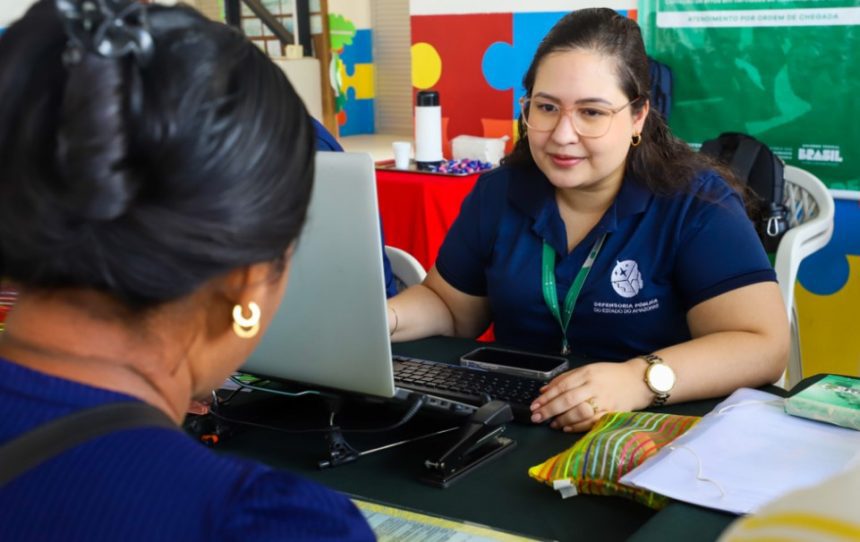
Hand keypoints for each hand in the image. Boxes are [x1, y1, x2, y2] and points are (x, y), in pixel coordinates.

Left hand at [529, 360, 650, 431]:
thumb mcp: (588, 370)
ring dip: (562, 420)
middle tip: (537, 417)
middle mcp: (594, 386)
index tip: (534, 405)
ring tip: (552, 423)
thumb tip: (544, 390)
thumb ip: (566, 379)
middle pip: (568, 399)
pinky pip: (591, 422)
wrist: (638, 380)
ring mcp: (604, 400)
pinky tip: (567, 428)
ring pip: (579, 412)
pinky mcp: (612, 413)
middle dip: (549, 410)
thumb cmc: (610, 375)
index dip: (546, 397)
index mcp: (587, 373)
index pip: (562, 386)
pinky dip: (577, 426)